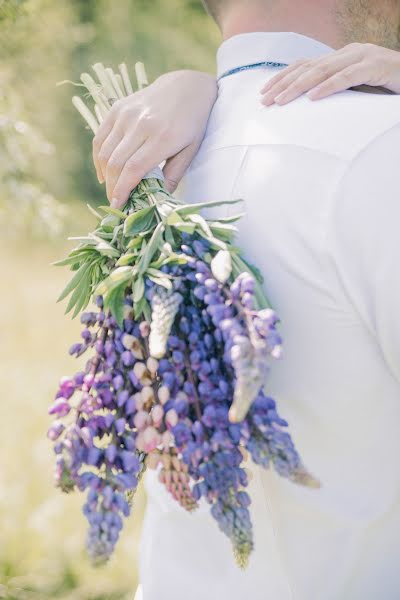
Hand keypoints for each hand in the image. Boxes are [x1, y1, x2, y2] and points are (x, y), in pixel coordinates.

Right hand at [92, 70, 216, 206]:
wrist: (186, 87)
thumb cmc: (192, 123)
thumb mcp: (190, 151)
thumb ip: (173, 175)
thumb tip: (157, 199)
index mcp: (162, 137)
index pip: (133, 169)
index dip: (122, 190)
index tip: (118, 205)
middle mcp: (141, 124)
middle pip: (116, 163)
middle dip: (112, 187)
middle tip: (115, 201)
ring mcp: (127, 114)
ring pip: (105, 151)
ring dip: (105, 174)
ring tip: (111, 189)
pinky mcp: (117, 108)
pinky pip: (100, 137)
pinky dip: (99, 157)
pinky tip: (104, 171)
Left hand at [260, 43, 399, 105]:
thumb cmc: (384, 87)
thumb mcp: (354, 89)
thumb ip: (334, 92)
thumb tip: (307, 107)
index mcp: (341, 57)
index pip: (305, 65)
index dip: (283, 77)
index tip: (264, 94)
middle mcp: (349, 52)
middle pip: (309, 68)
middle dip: (284, 84)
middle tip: (266, 101)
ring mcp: (363, 57)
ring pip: (324, 70)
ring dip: (299, 86)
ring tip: (282, 100)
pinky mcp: (376, 66)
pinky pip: (348, 77)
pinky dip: (329, 86)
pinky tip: (313, 97)